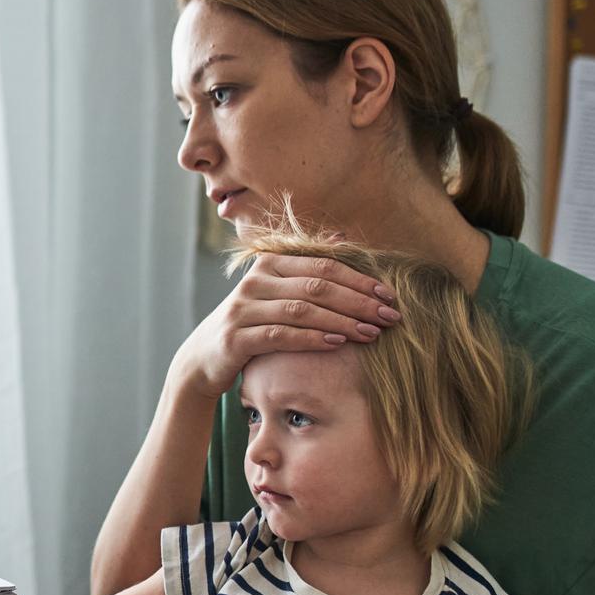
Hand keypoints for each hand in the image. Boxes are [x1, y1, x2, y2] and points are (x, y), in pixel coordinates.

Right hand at [173, 253, 399, 397]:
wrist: (204, 357)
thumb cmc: (252, 323)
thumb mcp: (275, 292)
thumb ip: (306, 268)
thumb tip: (341, 237)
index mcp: (269, 264)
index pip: (323, 266)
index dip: (359, 280)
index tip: (389, 296)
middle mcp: (255, 282)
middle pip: (316, 286)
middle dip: (358, 302)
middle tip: (390, 317)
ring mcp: (243, 309)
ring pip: (301, 310)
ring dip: (342, 322)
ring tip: (371, 333)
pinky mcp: (236, 338)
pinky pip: (280, 335)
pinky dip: (312, 339)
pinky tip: (337, 344)